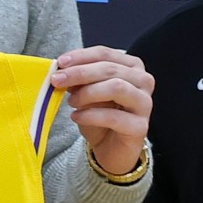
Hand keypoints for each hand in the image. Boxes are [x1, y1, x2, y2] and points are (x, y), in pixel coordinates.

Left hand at [54, 46, 153, 176]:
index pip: (105, 53)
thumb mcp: (86, 93)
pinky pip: (113, 116)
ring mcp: (144, 103)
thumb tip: (62, 71)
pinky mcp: (140, 126)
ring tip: (71, 102)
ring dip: (87, 93)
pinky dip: (90, 115)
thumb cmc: (101, 116)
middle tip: (57, 80)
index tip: (60, 63)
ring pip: (116, 87)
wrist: (112, 149)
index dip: (81, 56)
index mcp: (131, 67)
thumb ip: (79, 80)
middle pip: (110, 69)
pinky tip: (76, 117)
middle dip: (80, 73)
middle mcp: (143, 81)